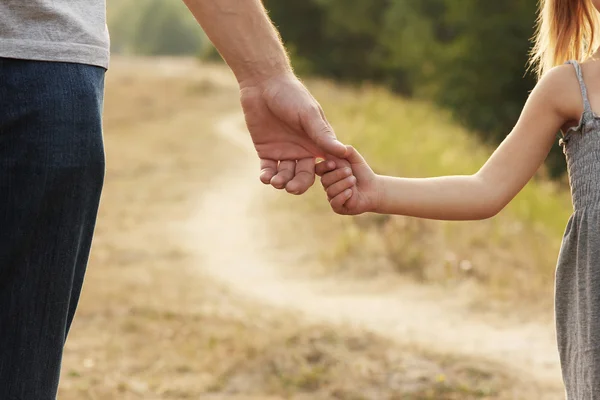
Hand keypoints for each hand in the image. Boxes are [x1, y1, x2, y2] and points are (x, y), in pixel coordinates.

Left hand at [240, 72, 346, 194]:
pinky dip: (267, 176)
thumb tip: (344, 152)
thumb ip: (323, 135)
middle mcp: (303, 151)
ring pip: (286, 176)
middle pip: (304, 176)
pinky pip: (268, 170)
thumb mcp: (309, 115)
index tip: (323, 182)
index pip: (326, 166)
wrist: (264, 84)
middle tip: (292, 188)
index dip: (326, 176)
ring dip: (282, 182)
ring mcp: (284, 153)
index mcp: (317, 143)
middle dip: (299, 184)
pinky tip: (265, 178)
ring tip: (276, 181)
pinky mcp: (267, 152)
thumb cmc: (291, 95)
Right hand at [316, 146, 380, 214]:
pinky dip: (343, 196)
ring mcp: (331, 197)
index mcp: (328, 173)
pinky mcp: (338, 207)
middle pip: (324, 180)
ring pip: (330, 191)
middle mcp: (327, 185)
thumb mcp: (355, 158)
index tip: (334, 163)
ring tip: (354, 180)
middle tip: (350, 172)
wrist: (374, 188)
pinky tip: (351, 192)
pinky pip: (335, 202)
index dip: (324, 166)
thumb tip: (338, 147)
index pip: (318, 169)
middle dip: (338, 174)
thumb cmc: (362, 173)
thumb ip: (347, 150)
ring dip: (344, 184)